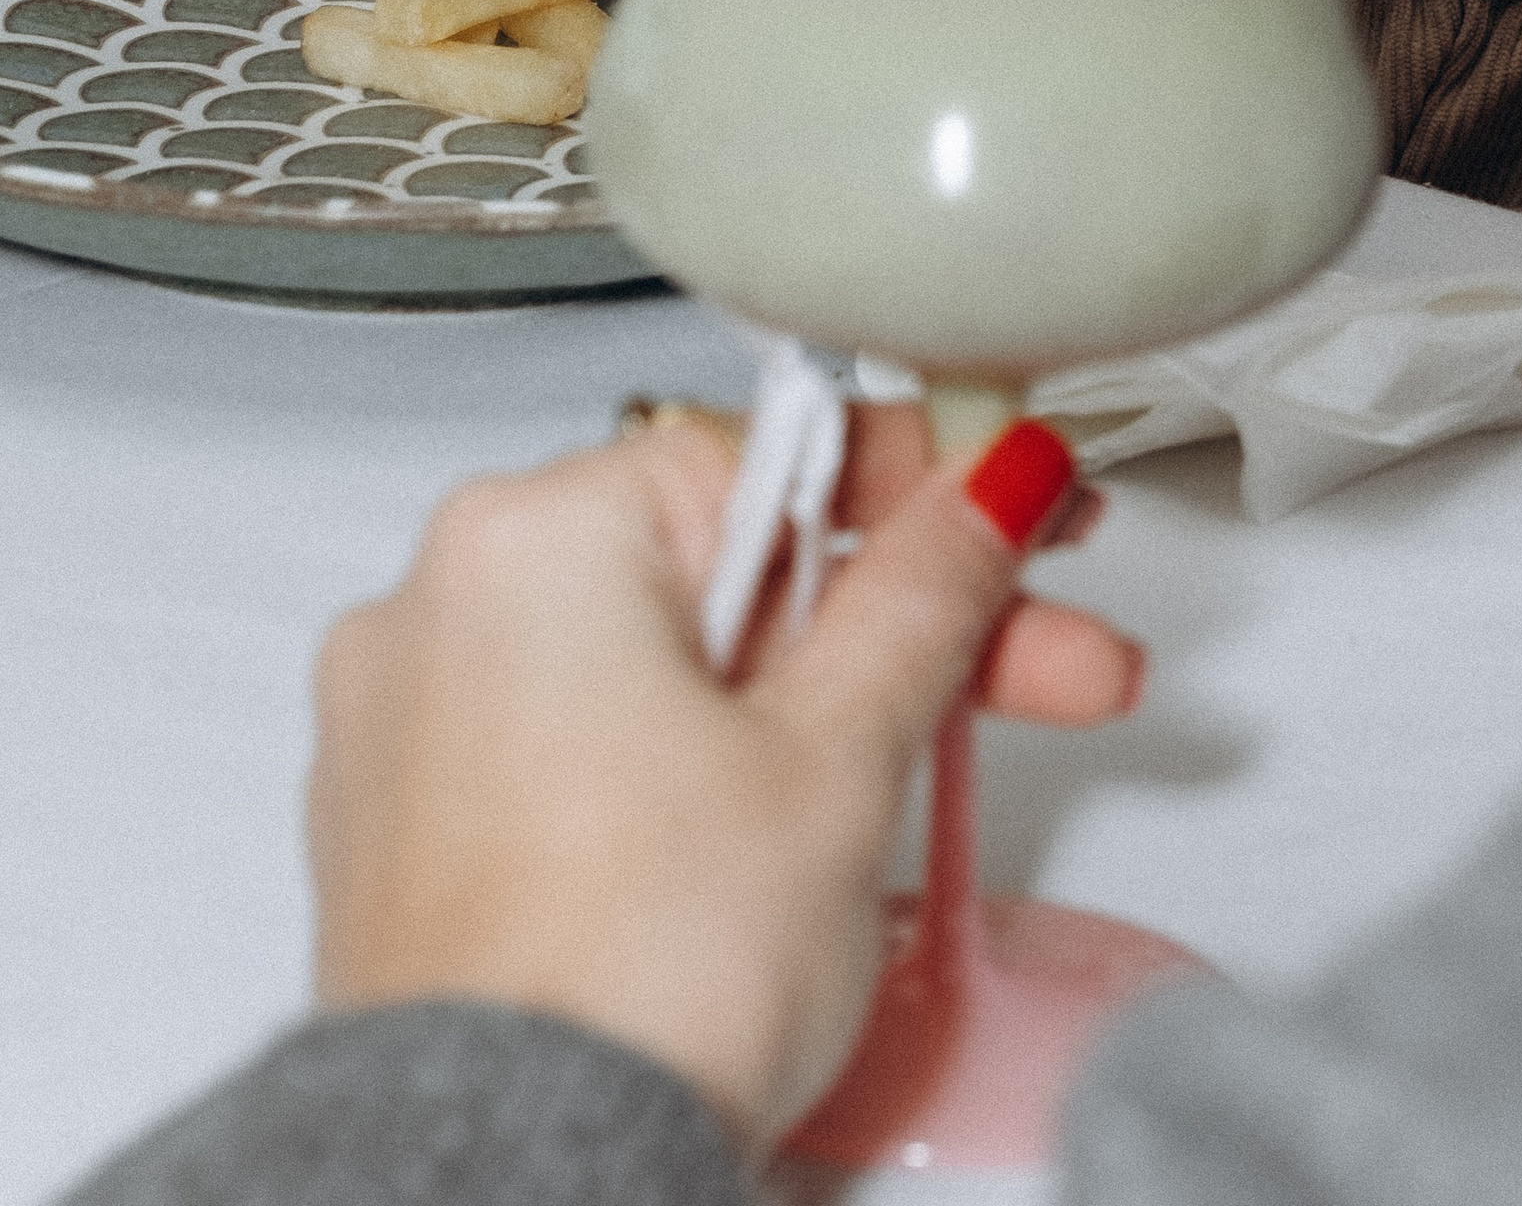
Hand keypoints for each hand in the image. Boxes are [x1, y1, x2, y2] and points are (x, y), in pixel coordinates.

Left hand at [309, 409, 1140, 1154]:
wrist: (509, 1187)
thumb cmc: (633, 981)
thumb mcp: (836, 758)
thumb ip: (925, 595)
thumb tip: (984, 486)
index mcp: (532, 533)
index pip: (776, 459)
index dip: (929, 488)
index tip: (1020, 506)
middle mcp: (444, 603)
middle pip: (729, 569)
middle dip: (899, 627)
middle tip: (1037, 667)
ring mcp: (414, 727)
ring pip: (663, 665)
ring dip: (809, 706)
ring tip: (914, 786)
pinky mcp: (412, 838)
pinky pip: (586, 749)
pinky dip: (689, 772)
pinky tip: (778, 839)